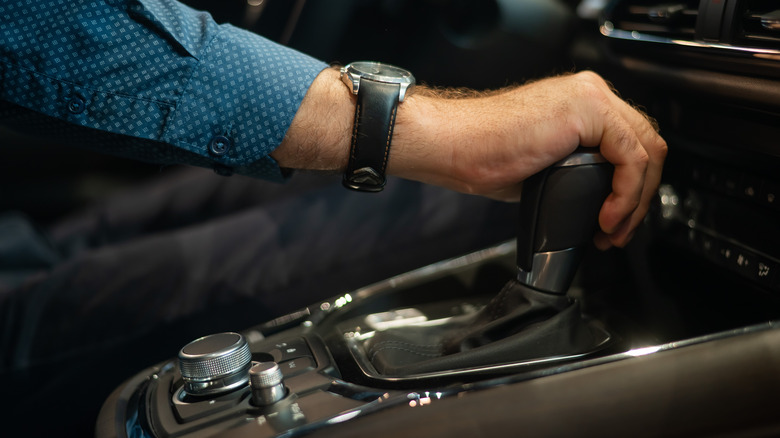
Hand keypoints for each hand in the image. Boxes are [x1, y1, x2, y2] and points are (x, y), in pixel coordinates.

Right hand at [391, 71, 666, 248]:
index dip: (632, 188)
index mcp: (580, 104)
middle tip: (618, 232)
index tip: (614, 222)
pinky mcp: (589, 110)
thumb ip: (575, 170)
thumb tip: (594, 201)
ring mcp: (592, 98)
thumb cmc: (480, 154)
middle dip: (640, 197)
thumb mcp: (542, 166)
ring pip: (648, 151)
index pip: (631, 142)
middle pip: (647, 145)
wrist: (455, 144)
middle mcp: (591, 93)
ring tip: (611, 231)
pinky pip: (631, 158)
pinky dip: (626, 195)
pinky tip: (606, 216)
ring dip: (636, 201)